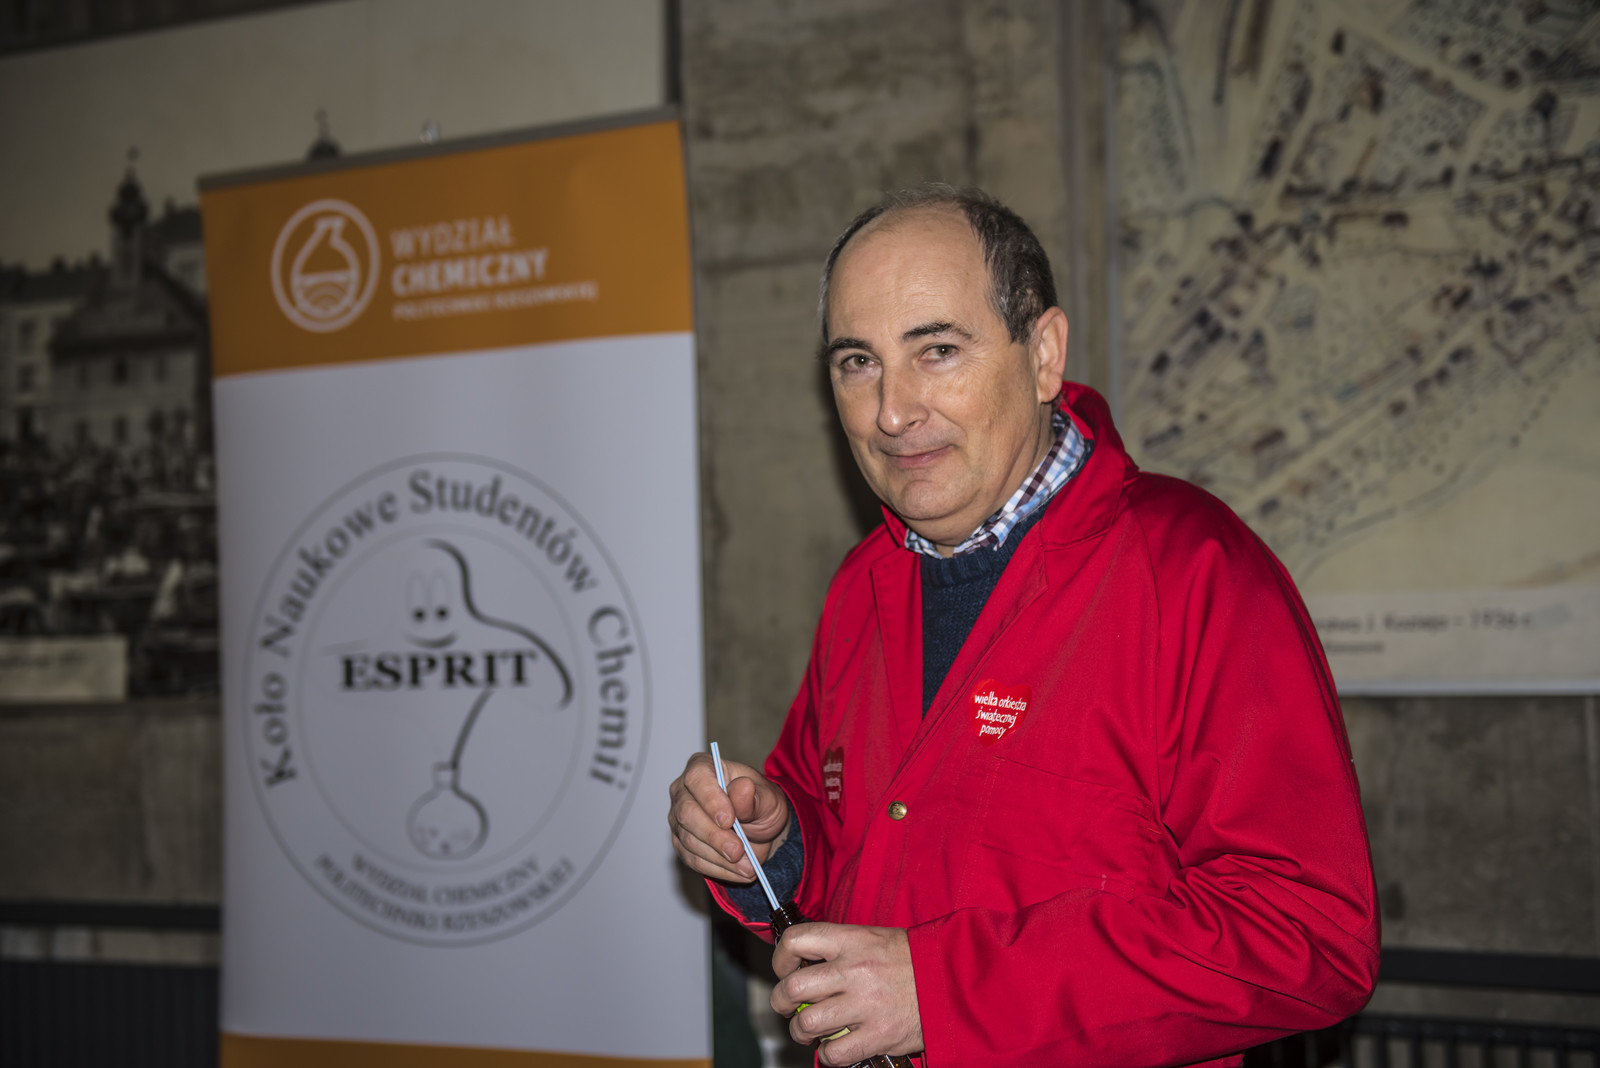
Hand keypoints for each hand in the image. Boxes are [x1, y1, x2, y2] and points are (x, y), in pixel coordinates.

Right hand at [667, 751, 790, 882]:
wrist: (761, 828)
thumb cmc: (761, 803)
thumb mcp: (768, 797)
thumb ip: (754, 796)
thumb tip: (742, 788)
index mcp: (703, 768)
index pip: (697, 778)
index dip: (710, 799)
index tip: (729, 819)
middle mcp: (684, 792)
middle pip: (687, 813)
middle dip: (715, 836)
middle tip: (738, 850)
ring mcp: (679, 819)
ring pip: (689, 841)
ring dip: (720, 858)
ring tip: (748, 866)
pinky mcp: (682, 844)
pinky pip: (693, 860)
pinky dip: (718, 869)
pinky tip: (739, 872)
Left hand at [770, 922, 922, 1064]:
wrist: (952, 980)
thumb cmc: (911, 960)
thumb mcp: (872, 938)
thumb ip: (838, 948)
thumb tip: (803, 963)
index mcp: (852, 941)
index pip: (796, 942)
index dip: (781, 959)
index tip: (784, 969)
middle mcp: (854, 971)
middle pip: (793, 988)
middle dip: (782, 1002)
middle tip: (788, 1006)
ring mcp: (865, 1005)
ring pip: (807, 1023)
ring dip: (800, 1031)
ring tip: (808, 1030)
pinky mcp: (878, 1035)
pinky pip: (834, 1052)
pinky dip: (827, 1054)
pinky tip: (833, 1047)